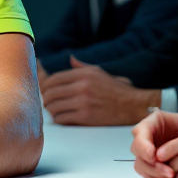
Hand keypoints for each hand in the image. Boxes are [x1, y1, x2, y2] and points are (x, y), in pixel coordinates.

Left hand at [40, 57, 157, 124]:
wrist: (132, 105)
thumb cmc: (115, 89)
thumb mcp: (98, 72)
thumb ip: (81, 66)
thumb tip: (70, 58)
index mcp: (83, 74)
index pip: (54, 79)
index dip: (46, 86)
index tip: (46, 90)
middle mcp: (82, 87)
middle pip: (51, 93)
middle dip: (46, 99)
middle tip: (46, 102)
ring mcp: (83, 102)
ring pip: (54, 107)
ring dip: (51, 110)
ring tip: (53, 110)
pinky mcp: (86, 117)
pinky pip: (62, 118)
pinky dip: (59, 119)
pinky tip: (61, 118)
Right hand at [130, 109, 177, 177]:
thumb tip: (166, 149)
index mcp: (156, 123)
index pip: (140, 133)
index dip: (143, 145)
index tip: (153, 155)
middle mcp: (151, 138)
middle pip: (137, 151)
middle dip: (150, 164)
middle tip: (167, 172)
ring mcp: (153, 154)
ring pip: (141, 166)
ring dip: (154, 174)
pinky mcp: (157, 167)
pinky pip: (150, 176)